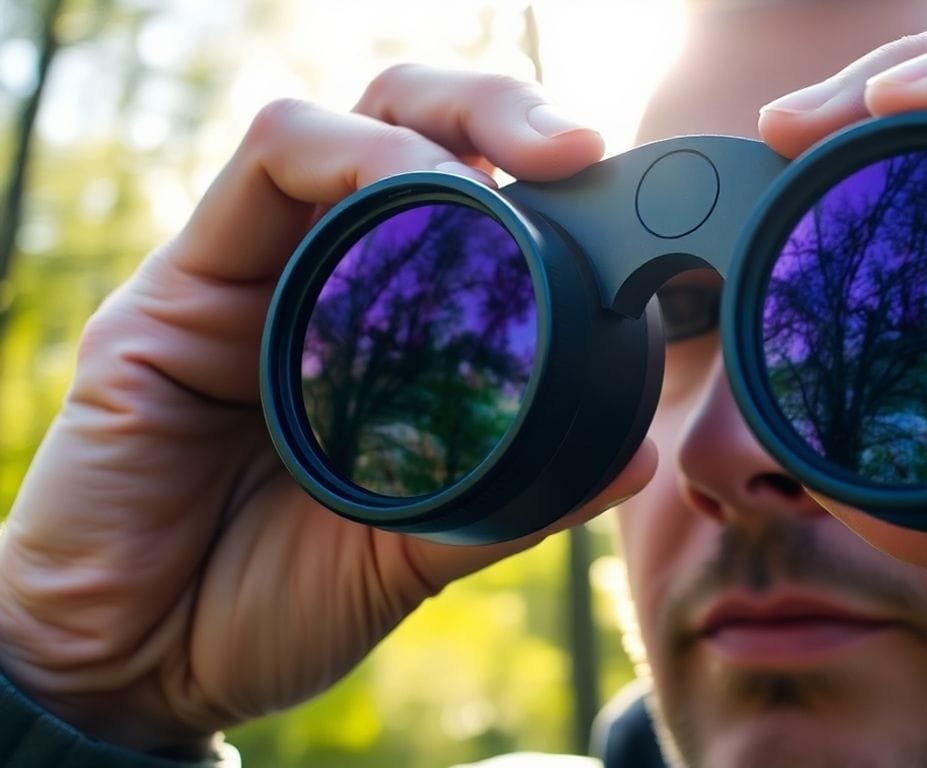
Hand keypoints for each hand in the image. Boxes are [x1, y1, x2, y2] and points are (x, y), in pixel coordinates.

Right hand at [0, 65, 656, 758]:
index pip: (454, 203)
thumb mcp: (411, 556)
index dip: (536, 180)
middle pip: (402, 131)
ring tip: (508, 176)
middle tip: (575, 149)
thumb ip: (513, 507)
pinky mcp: (171, 293)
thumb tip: (636, 459)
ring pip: (333, 130)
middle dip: (496, 110)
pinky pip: (263, 171)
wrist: (139, 668)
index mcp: (373, 333)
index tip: (611, 194)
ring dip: (431, 133)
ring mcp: (241, 280)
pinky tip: (405, 198)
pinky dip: (349, 164)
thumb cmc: (267, 605)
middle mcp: (307, 285)